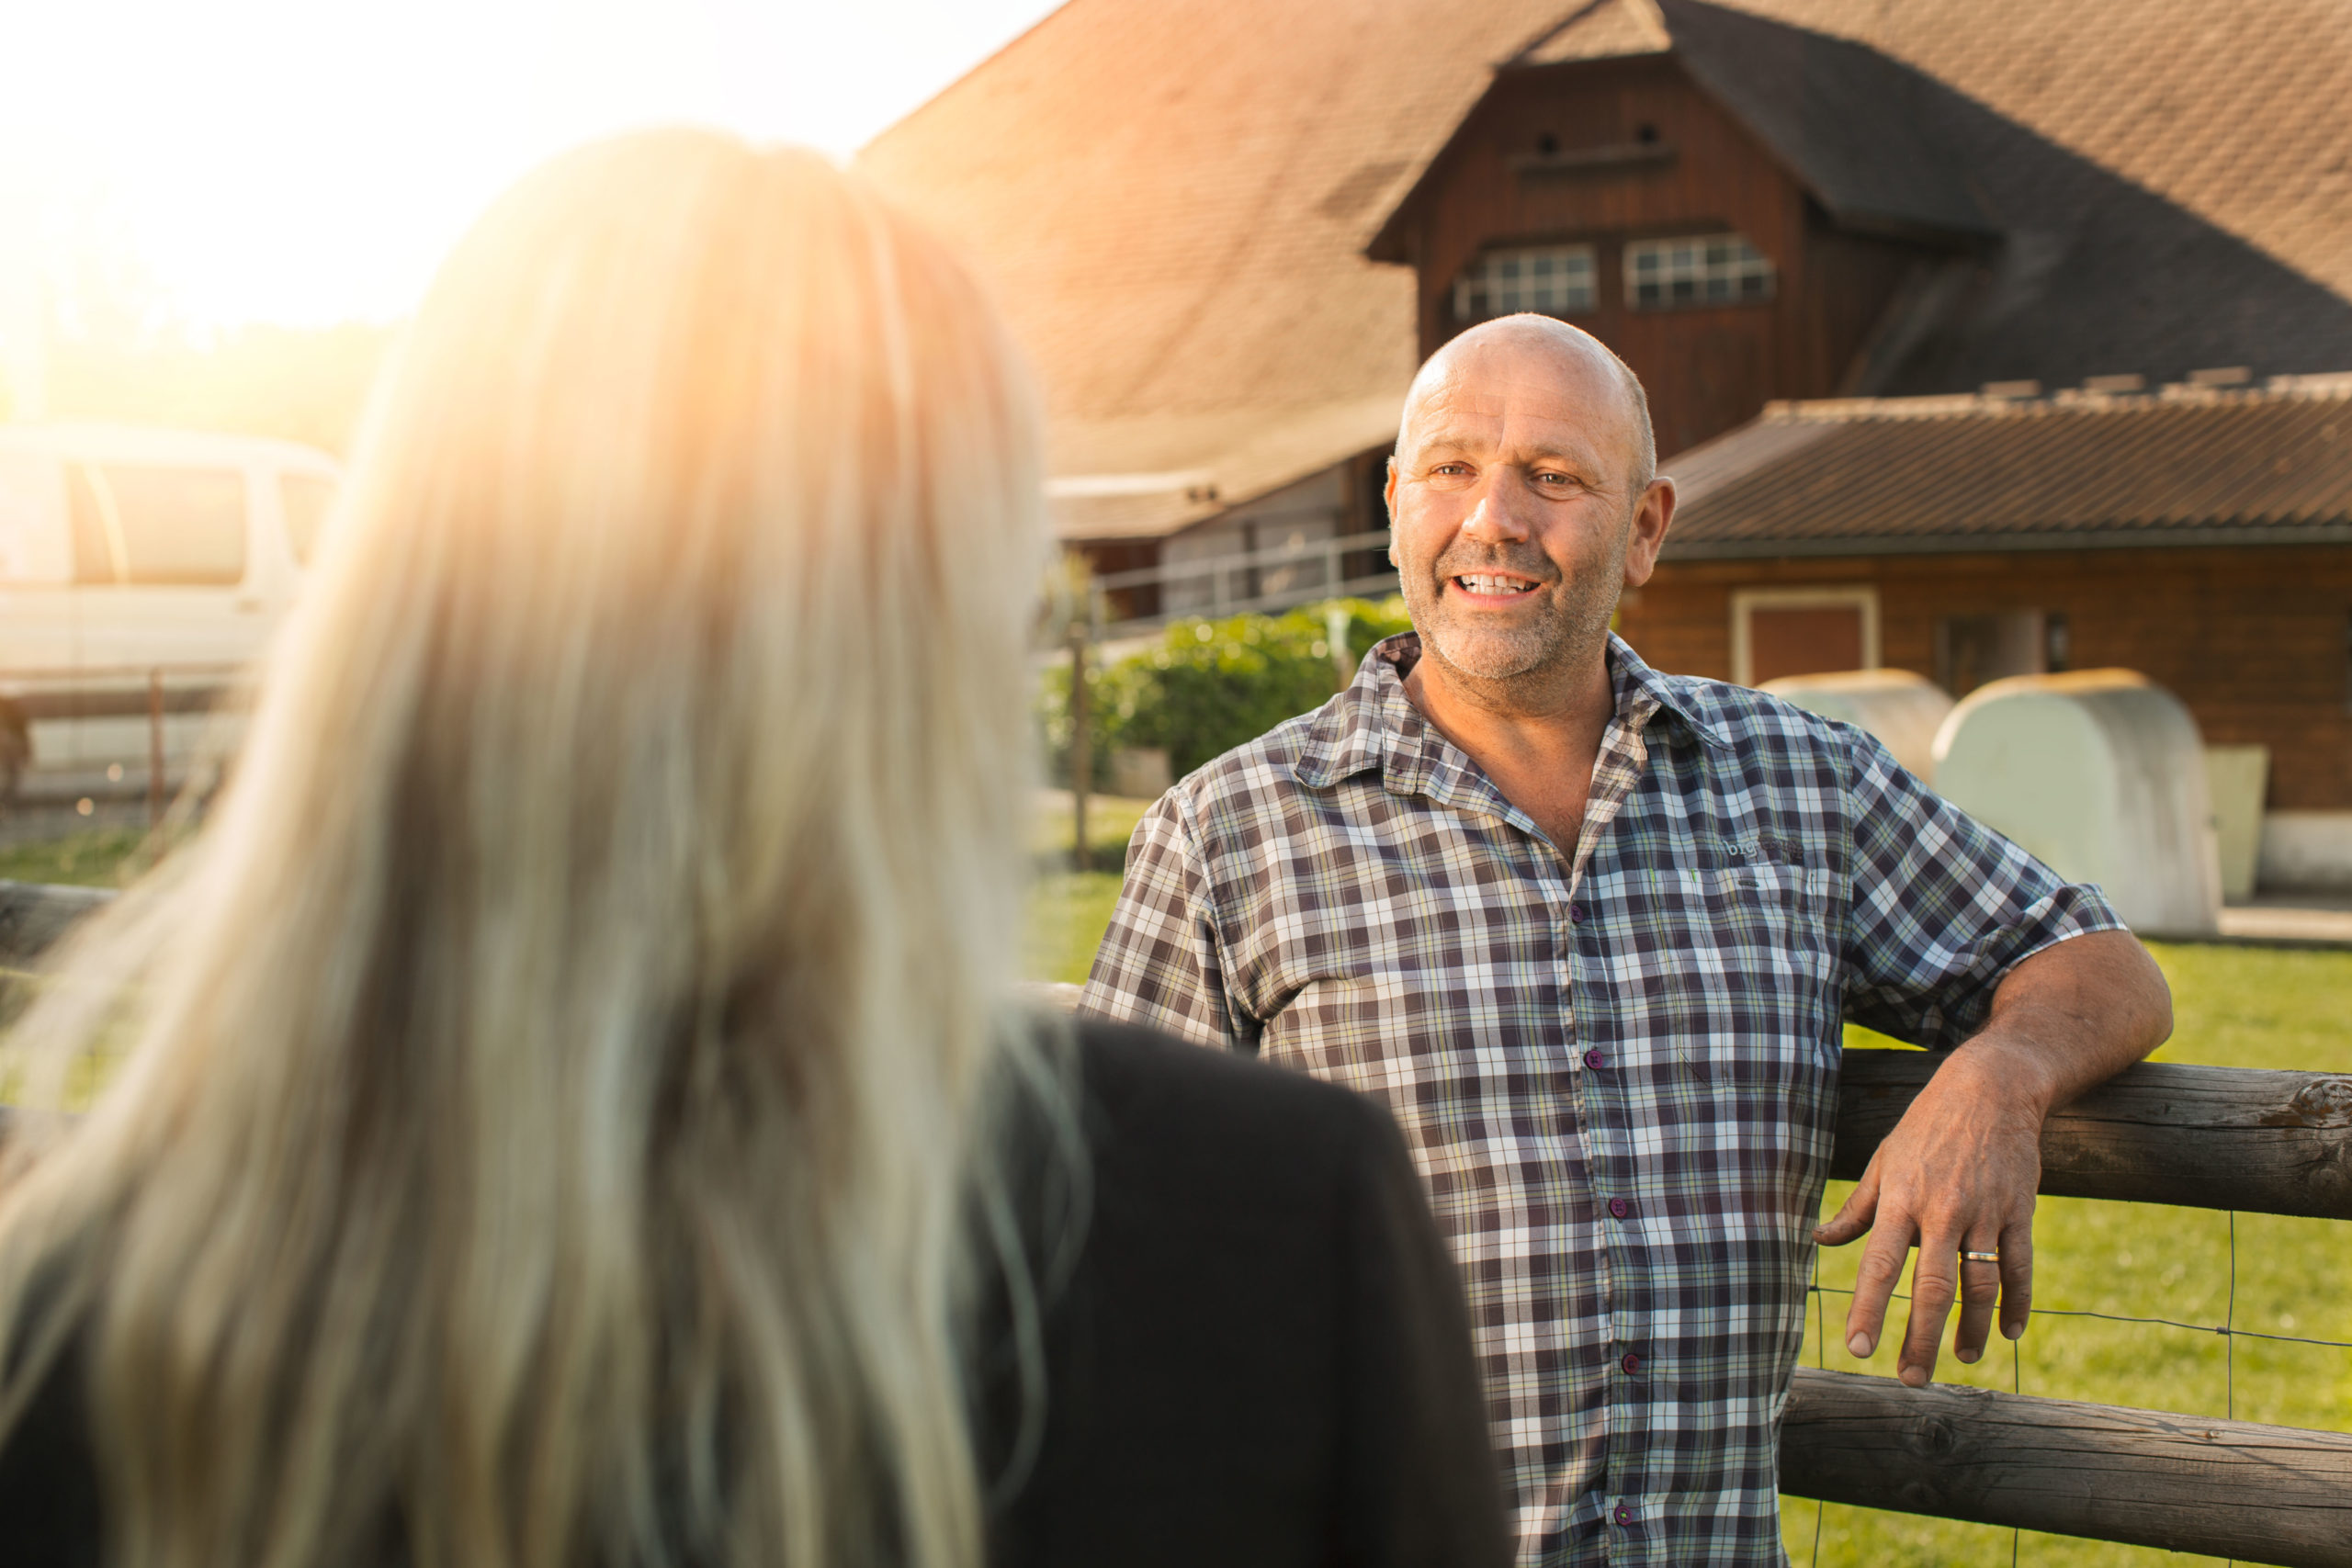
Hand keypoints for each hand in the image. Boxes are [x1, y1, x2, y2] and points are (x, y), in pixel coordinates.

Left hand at [1813, 1041, 2047, 1385]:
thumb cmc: (1925, 1127)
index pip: (1880, 1264)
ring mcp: (1986, 1212)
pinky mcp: (2020, 1210)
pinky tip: (2008, 1332)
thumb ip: (1856, 1209)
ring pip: (1981, 1284)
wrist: (1990, 1089)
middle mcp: (1943, 1210)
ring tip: (1962, 1358)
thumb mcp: (1883, 1161)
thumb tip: (1819, 1242)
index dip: (1870, 1309)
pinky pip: (2020, 1266)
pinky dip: (2016, 1302)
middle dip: (1923, 1338)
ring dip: (1972, 1327)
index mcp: (1901, 1199)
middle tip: (1911, 1380)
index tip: (1859, 1350)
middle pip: (1934, 1287)